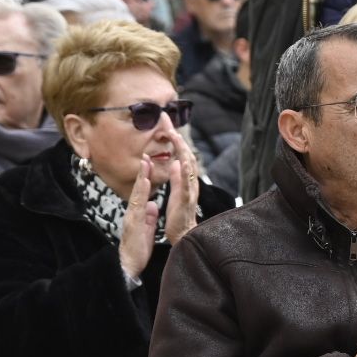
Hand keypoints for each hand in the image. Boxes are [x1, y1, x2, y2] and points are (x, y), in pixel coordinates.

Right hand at [117, 158, 159, 279]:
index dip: (145, 178)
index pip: (142, 192)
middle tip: (145, 157)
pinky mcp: (132, 224)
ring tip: (145, 165)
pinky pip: (137, 207)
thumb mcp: (147, 228)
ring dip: (141, 180)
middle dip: (142, 173)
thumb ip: (149, 216)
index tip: (149, 164)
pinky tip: (144, 186)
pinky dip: (141, 195)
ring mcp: (131, 217)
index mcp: (138, 213)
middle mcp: (133, 212)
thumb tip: (153, 204)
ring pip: (136, 195)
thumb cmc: (138, 247)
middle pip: (138, 190)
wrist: (129, 264)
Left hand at [162, 130, 199, 245]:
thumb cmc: (179, 215)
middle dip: (177, 138)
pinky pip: (186, 185)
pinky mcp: (185, 201)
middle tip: (168, 121)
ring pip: (188, 167)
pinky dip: (185, 172)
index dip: (175, 140)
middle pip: (186, 155)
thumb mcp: (175, 192)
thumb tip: (175, 162)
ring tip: (175, 135)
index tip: (166, 124)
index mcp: (186, 180)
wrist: (184, 235)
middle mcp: (191, 182)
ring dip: (182, 150)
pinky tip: (181, 162)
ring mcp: (190, 191)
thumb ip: (177, 178)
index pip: (181, 155)